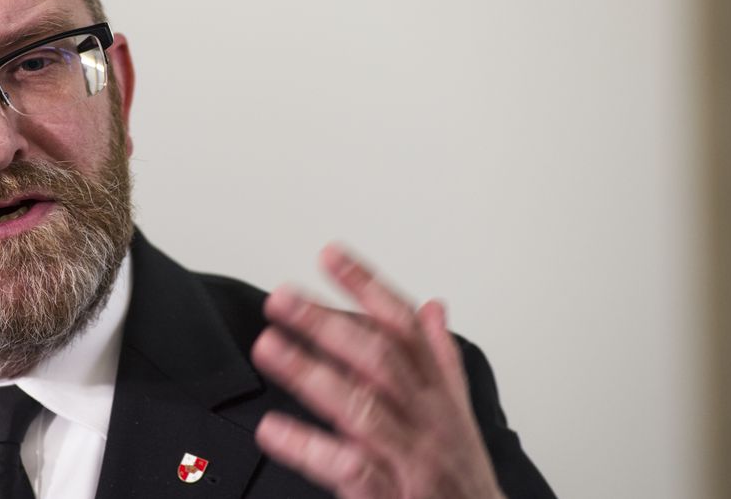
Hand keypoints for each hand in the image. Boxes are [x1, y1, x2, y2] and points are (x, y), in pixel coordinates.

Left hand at [250, 244, 504, 498]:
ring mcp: (410, 457)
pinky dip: (309, 447)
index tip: (329, 255)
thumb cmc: (461, 476)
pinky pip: (348, 467)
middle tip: (282, 298)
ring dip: (310, 373)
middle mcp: (426, 418)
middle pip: (379, 359)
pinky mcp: (391, 494)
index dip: (367, 287)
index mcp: (439, 392)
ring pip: (361, 407)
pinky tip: (273, 428)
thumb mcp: (459, 412)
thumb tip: (432, 306)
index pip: (404, 326)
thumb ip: (441, 358)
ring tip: (268, 346)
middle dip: (328, 324)